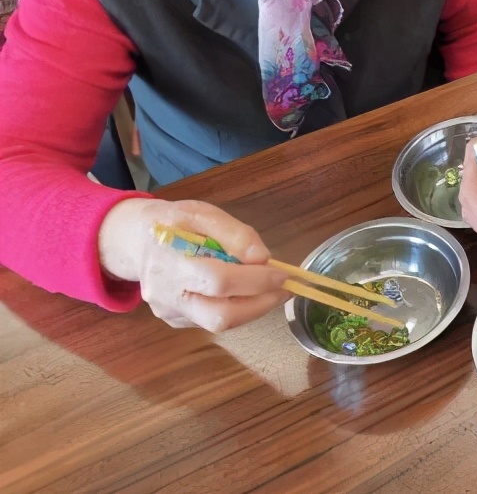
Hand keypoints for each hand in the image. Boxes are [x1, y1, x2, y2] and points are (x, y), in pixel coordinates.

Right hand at [98, 197, 289, 331]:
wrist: (132, 242)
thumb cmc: (170, 222)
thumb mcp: (200, 212)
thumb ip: (233, 232)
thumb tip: (262, 257)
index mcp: (170, 262)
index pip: (218, 282)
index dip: (255, 281)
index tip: (282, 274)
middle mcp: (167, 295)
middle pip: (220, 317)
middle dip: (259, 305)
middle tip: (283, 290)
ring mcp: (170, 312)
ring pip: (219, 324)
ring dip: (252, 308)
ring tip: (269, 288)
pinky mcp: (175, 321)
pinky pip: (211, 321)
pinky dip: (235, 308)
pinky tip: (241, 290)